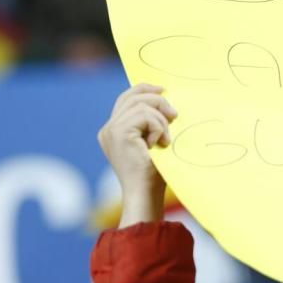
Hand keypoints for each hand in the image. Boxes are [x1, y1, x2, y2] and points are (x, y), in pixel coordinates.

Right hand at [97, 84, 176, 226]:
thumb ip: (150, 124)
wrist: (145, 193)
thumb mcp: (152, 143)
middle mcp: (108, 129)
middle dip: (157, 100)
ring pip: (141, 105)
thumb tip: (164, 101)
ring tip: (167, 139)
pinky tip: (161, 144)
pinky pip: (145, 115)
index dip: (144, 89)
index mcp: (113, 131)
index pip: (126, 99)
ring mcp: (111, 130)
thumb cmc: (154, 173)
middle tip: (174, 115)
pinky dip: (159, 127)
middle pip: (132, 96)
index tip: (163, 90)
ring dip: (161, 120)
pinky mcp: (119, 133)